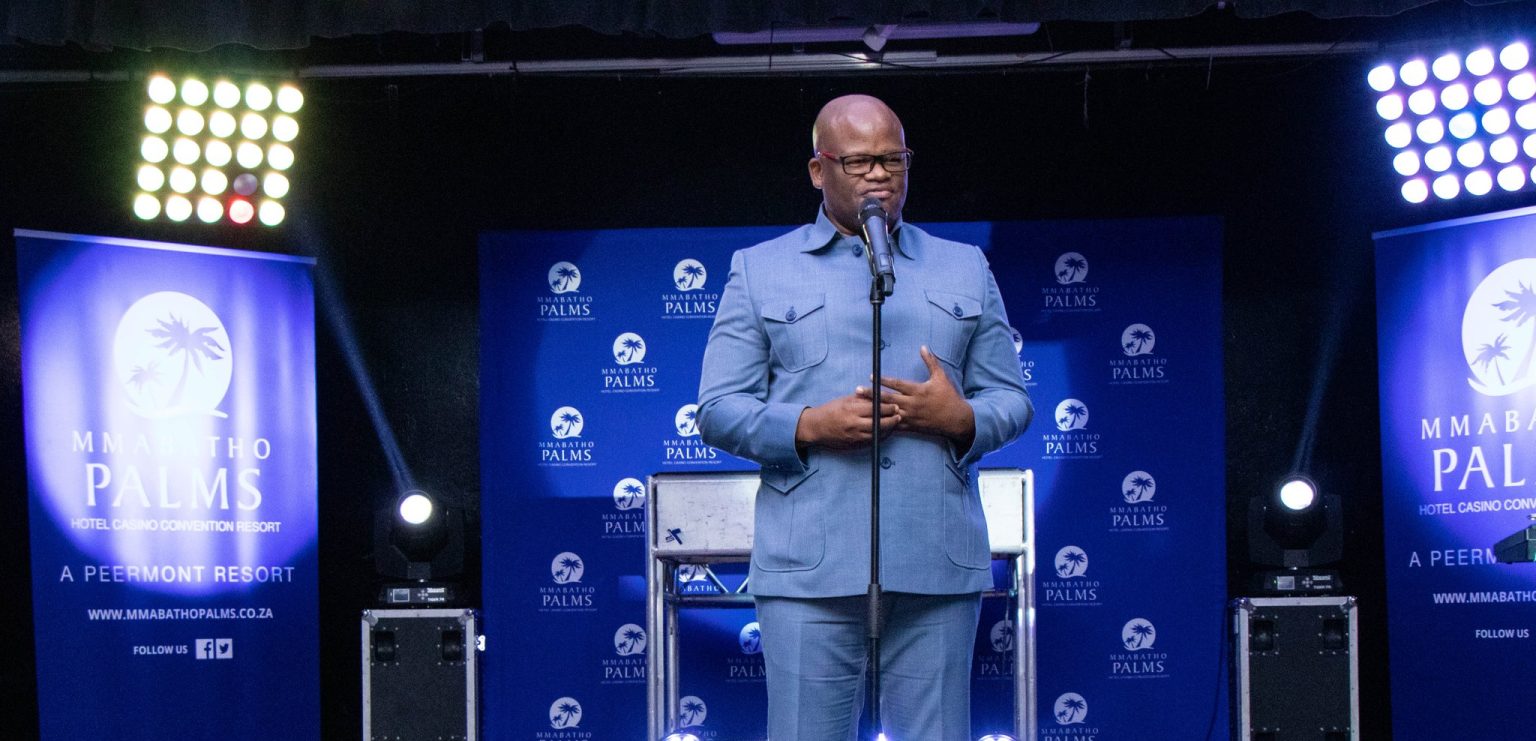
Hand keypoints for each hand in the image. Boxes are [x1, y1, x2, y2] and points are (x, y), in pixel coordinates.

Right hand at [795, 391, 900, 449]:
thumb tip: (878, 395)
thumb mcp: (845, 400)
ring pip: (876, 433)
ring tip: (895, 424)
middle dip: (891, 419)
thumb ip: (861, 399)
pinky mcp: (853, 443)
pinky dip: (880, 436)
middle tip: (899, 415)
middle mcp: (853, 423)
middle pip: (877, 421)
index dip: (886, 407)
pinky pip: (870, 440)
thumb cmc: (831, 410)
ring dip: (888, 429)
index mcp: (851, 409)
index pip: (873, 408)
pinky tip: (886, 432)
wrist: (816, 426)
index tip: (895, 405)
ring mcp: (853, 434)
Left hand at [860, 346, 974, 447]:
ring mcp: (910, 416)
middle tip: (857, 391)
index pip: (897, 384)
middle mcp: (912, 404)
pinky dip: (883, 423)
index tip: (871, 376)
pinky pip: (895, 425)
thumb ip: (931, 362)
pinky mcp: (911, 426)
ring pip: (888, 413)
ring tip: (860, 406)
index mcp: (918, 391)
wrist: (955, 419)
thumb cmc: (948, 396)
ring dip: (874, 409)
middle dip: (872, 394)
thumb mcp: (941, 377)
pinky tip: (872, 421)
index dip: (883, 380)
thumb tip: (923, 347)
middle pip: (888, 398)